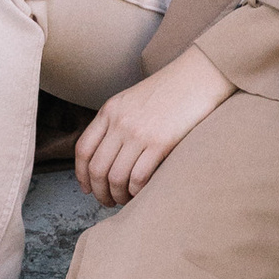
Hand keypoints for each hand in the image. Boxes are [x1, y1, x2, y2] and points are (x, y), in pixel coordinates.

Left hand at [75, 49, 234, 205]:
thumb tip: (106, 156)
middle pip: (97, 168)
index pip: (83, 149)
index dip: (81, 174)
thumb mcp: (131, 100)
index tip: (87, 188)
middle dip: (99, 192)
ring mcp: (138, 133)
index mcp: (110, 110)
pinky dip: (136, 192)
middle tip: (107, 201)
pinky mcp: (159, 144)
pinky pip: (138, 178)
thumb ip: (116, 122)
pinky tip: (141, 192)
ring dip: (117, 195)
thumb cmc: (168, 91)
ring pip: (116, 178)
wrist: (197, 77)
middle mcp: (119, 122)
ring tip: (124, 199)